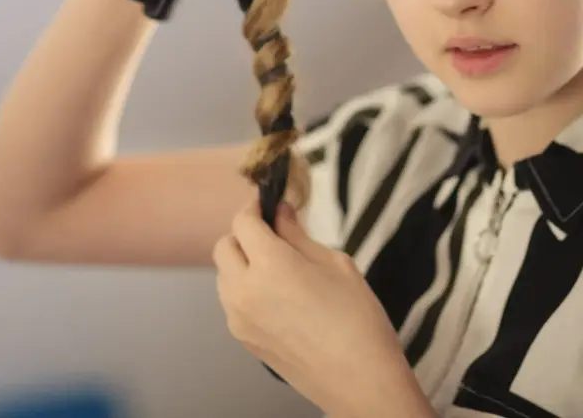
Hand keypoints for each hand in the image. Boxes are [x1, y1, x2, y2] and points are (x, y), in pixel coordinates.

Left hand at [213, 198, 421, 416]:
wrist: (359, 379)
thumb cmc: (357, 318)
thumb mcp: (335, 264)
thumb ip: (299, 236)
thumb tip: (281, 212)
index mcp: (269, 265)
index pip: (243, 223)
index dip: (254, 207)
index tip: (268, 202)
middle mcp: (244, 291)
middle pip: (224, 247)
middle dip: (244, 233)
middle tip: (272, 231)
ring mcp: (239, 319)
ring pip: (224, 276)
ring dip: (241, 262)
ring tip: (276, 264)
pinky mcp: (244, 340)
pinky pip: (232, 302)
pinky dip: (244, 288)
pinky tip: (276, 294)